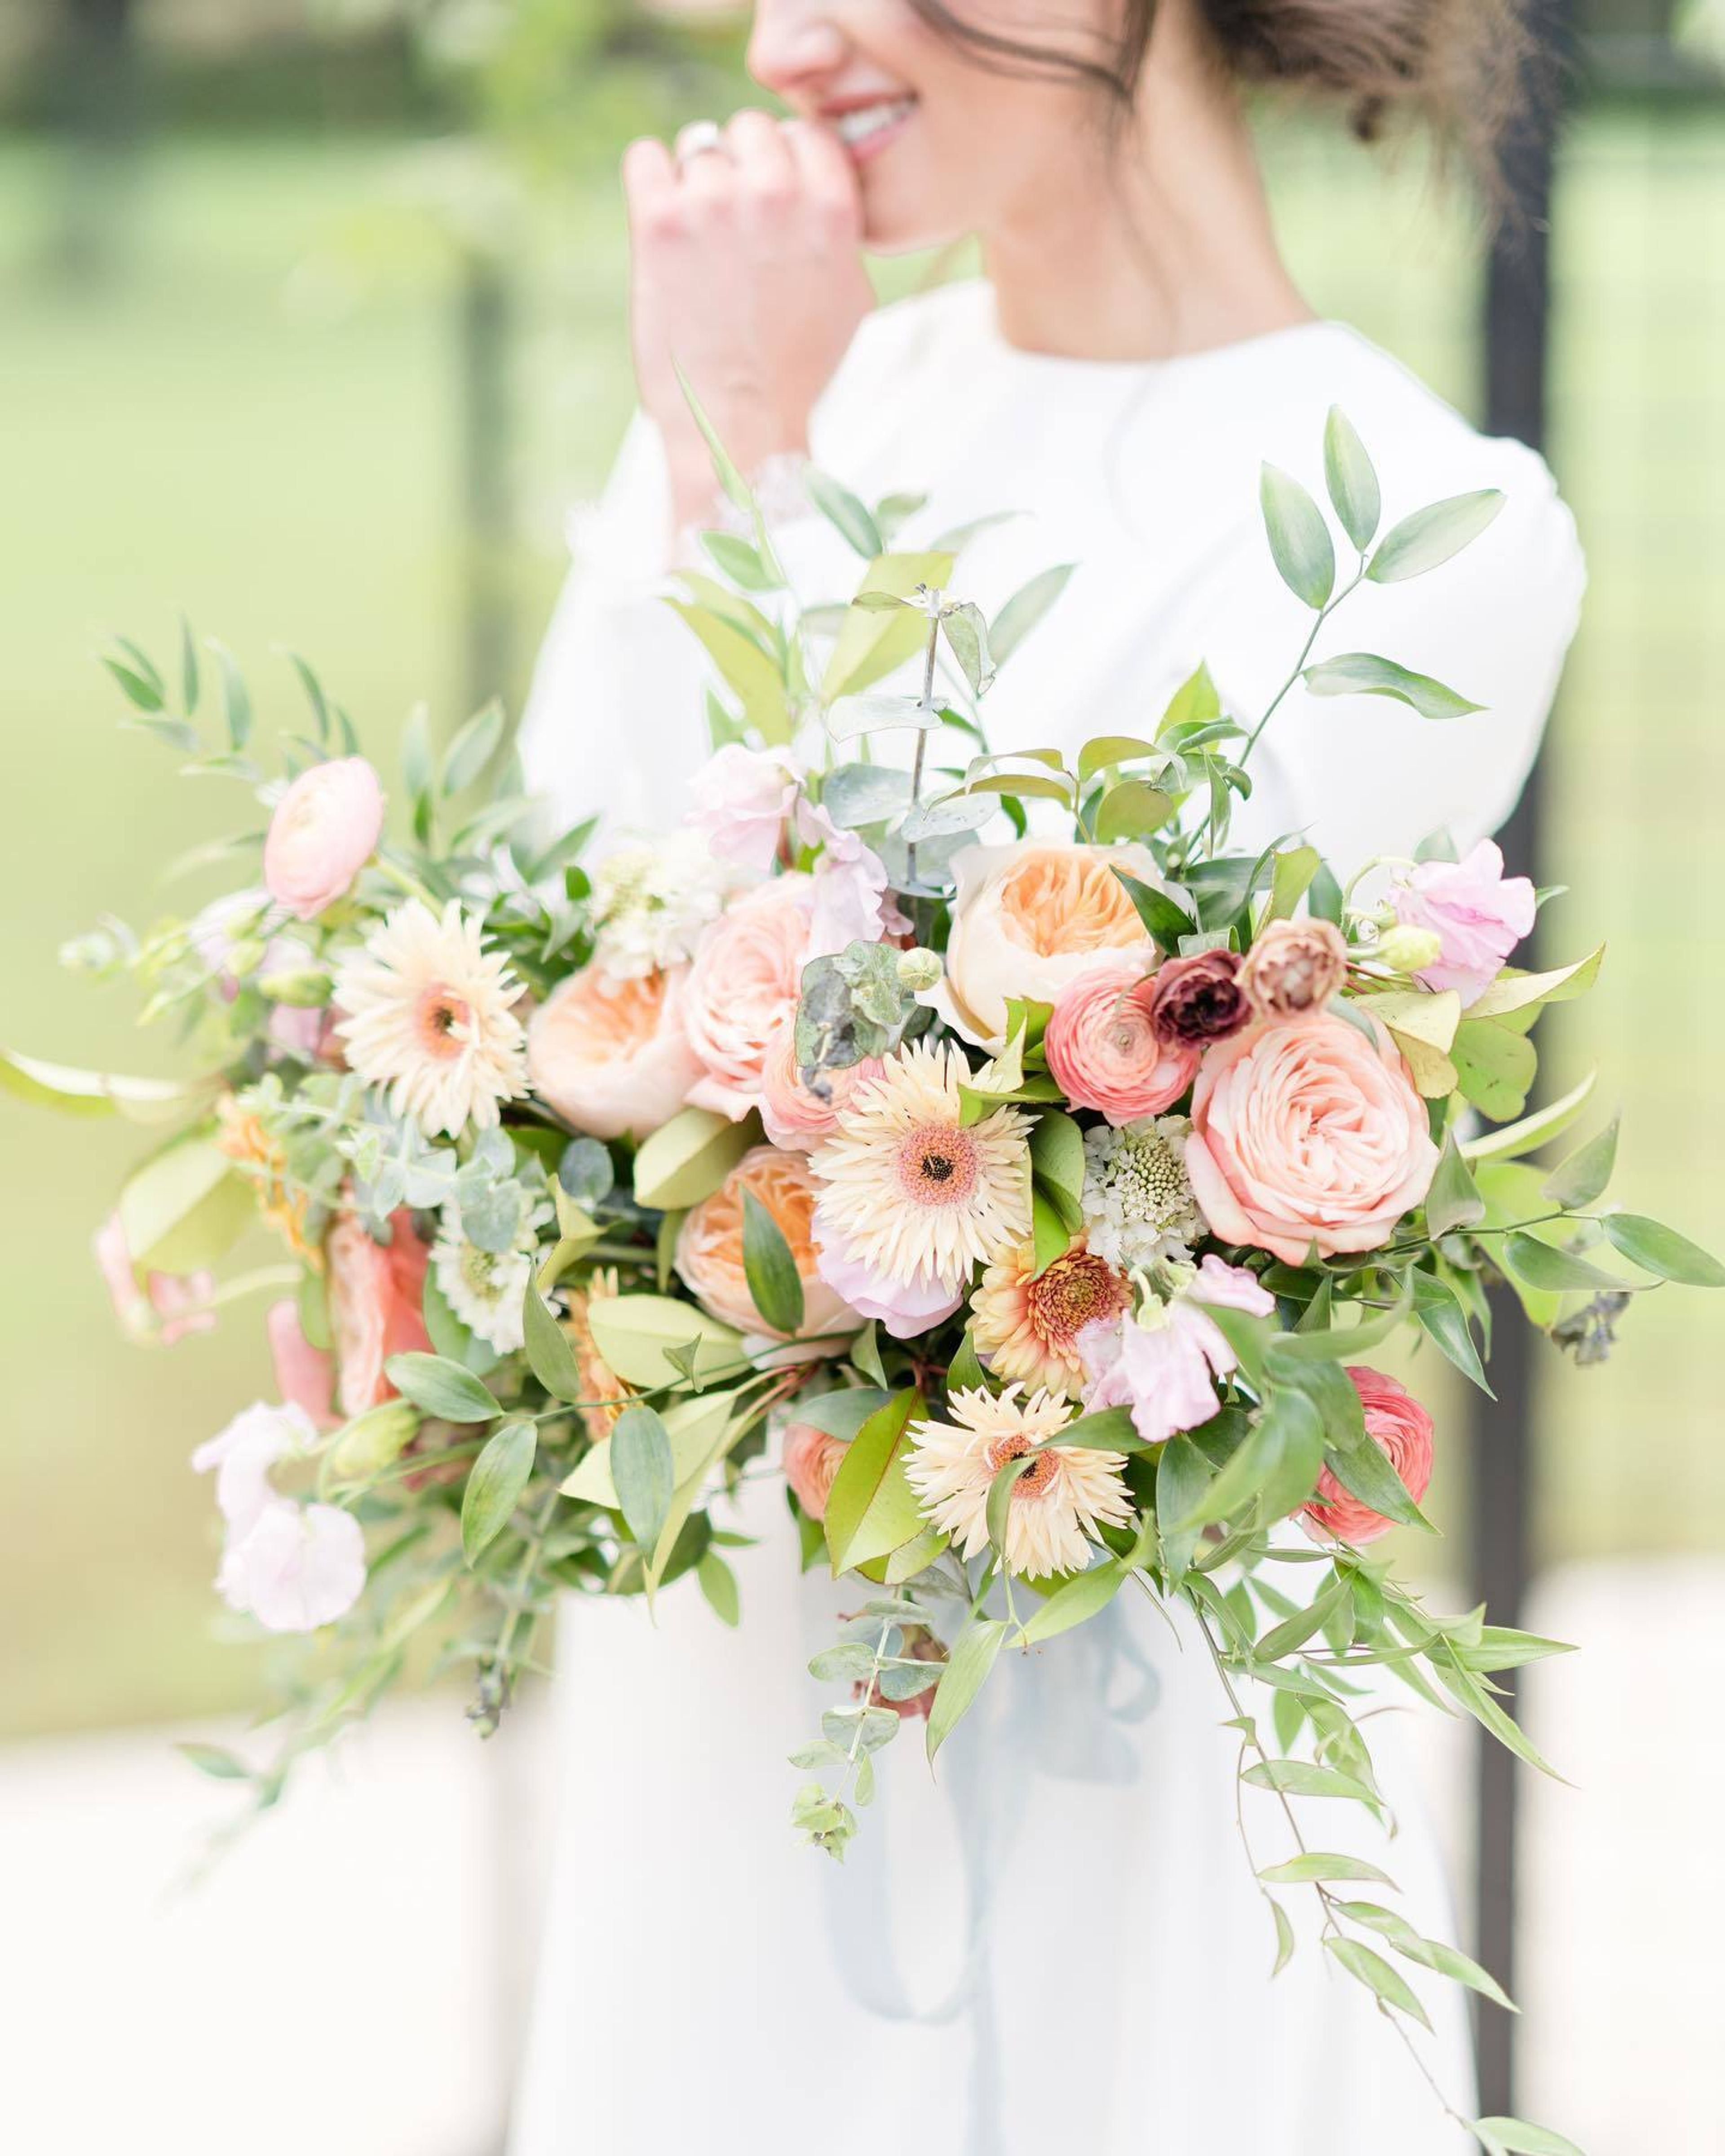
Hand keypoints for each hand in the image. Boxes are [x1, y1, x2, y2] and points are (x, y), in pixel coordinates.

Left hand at [622, 111, 875, 531]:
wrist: (740, 431)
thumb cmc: (797, 376)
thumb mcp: (850, 297)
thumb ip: (836, 228)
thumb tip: (815, 185)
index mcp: (831, 208)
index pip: (804, 133)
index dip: (786, 162)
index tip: (773, 198)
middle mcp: (775, 192)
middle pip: (748, 129)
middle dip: (740, 167)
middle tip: (731, 224)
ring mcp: (713, 203)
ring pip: (696, 145)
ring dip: (694, 182)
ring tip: (698, 242)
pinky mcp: (659, 222)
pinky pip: (644, 159)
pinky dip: (649, 182)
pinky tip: (661, 225)